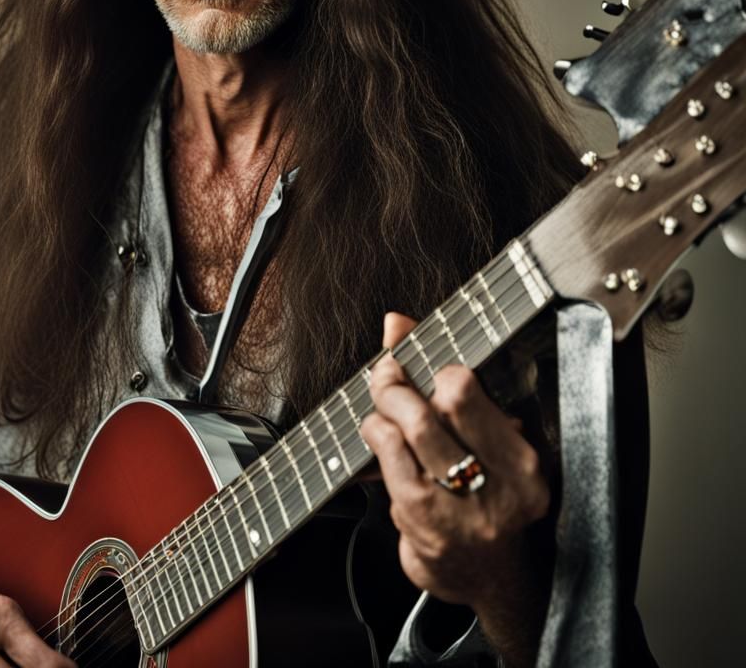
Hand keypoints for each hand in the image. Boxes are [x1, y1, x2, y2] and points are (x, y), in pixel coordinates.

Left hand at [359, 312, 549, 609]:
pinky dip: (377, 435)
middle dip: (402, 380)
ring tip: (382, 401)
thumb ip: (440, 376)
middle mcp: (501, 485)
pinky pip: (391, 461)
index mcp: (523, 461)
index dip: (436, 367)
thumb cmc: (483, 495)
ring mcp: (464, 509)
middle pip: (444, 404)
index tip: (420, 362)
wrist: (488, 578)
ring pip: (414, 429)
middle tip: (386, 372)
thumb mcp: (482, 440)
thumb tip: (395, 321)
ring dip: (385, 404)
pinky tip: (377, 432)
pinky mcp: (426, 526)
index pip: (470, 391)